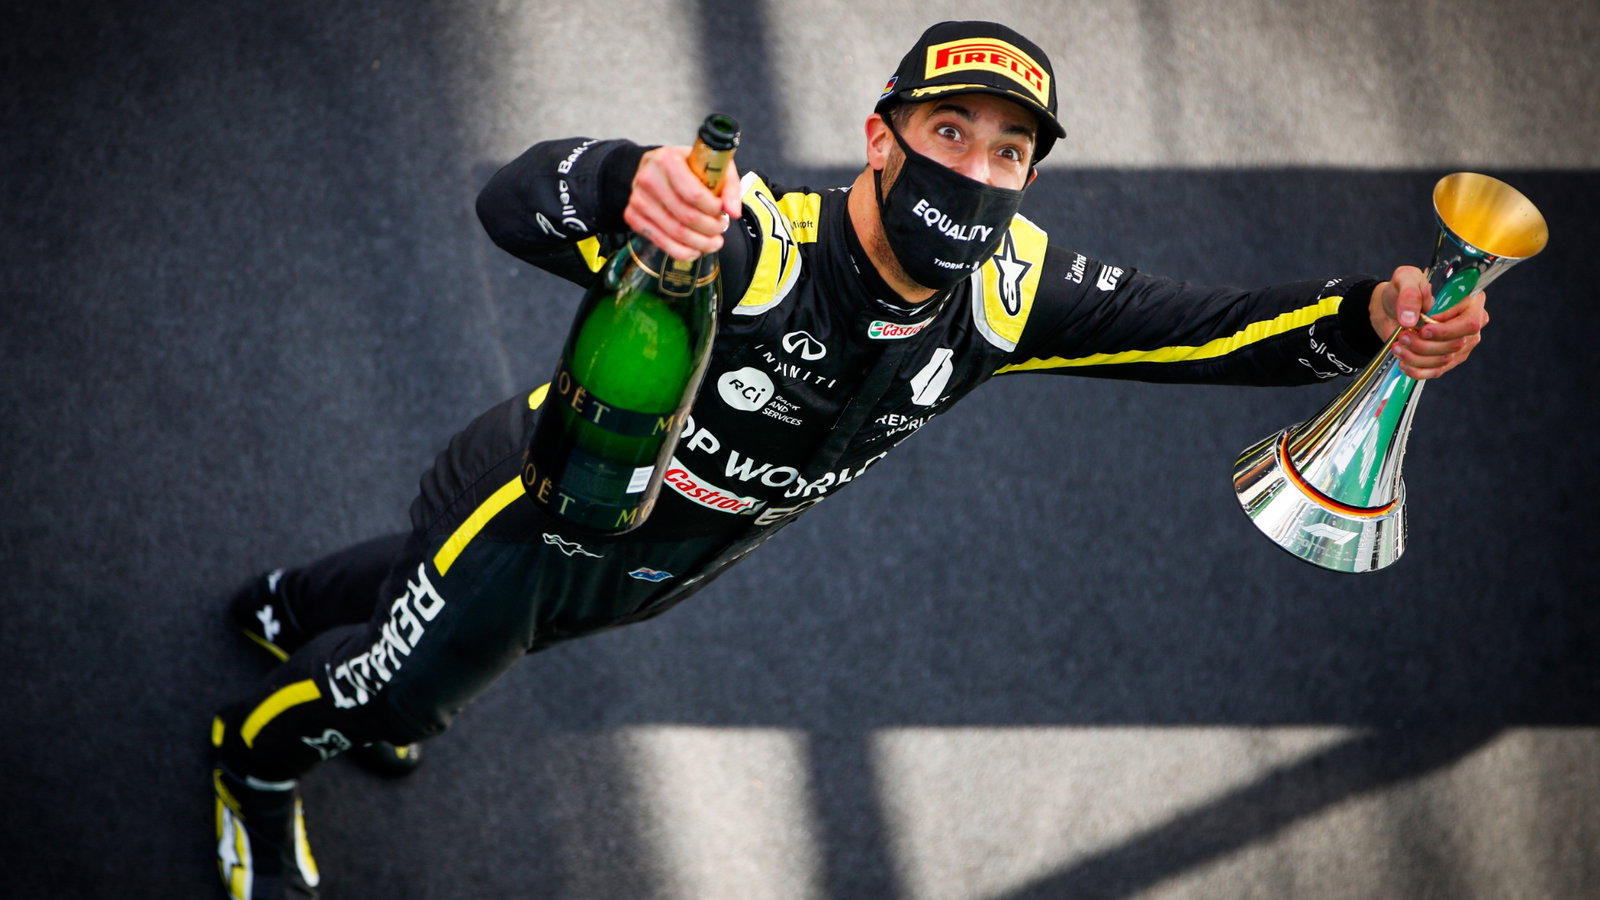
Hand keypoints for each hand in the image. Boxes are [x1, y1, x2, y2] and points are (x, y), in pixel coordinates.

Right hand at [624, 146, 741, 260]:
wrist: (656, 167)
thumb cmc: (687, 166)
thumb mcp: (713, 165)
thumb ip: (729, 186)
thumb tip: (733, 212)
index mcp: (667, 159)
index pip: (694, 194)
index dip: (714, 209)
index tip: (723, 211)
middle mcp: (648, 178)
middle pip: (687, 217)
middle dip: (711, 228)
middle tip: (721, 228)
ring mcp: (638, 198)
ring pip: (676, 233)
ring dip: (701, 243)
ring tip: (713, 241)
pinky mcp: (633, 216)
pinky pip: (661, 243)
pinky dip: (683, 252)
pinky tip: (696, 249)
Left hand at [1368, 265, 1488, 379]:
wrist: (1392, 307)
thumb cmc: (1404, 290)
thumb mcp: (1404, 280)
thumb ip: (1409, 294)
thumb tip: (1410, 319)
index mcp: (1470, 299)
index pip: (1469, 322)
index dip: (1444, 329)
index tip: (1422, 327)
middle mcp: (1471, 322)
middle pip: (1457, 343)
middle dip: (1426, 344)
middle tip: (1403, 336)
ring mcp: (1462, 343)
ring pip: (1445, 359)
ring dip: (1417, 356)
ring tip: (1397, 346)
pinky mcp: (1449, 358)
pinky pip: (1437, 371)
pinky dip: (1417, 370)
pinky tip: (1403, 363)